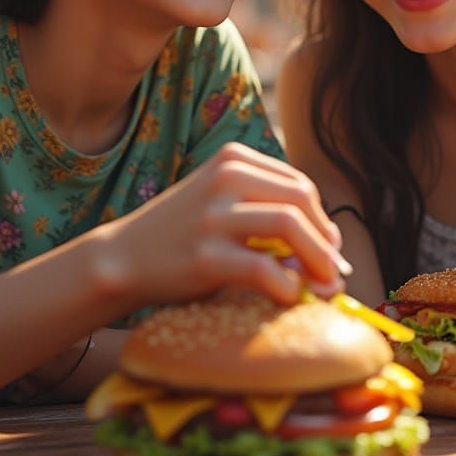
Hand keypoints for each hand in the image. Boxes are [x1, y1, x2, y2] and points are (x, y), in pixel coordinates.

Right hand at [109, 142, 351, 306]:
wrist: (122, 257)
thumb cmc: (181, 233)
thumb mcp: (220, 199)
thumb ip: (265, 208)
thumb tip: (329, 246)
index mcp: (233, 159)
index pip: (299, 184)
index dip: (323, 219)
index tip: (329, 246)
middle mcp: (225, 178)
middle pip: (302, 200)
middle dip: (327, 238)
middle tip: (333, 269)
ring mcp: (214, 215)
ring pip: (290, 225)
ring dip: (318, 260)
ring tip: (323, 284)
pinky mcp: (206, 255)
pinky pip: (264, 268)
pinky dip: (287, 285)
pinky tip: (288, 296)